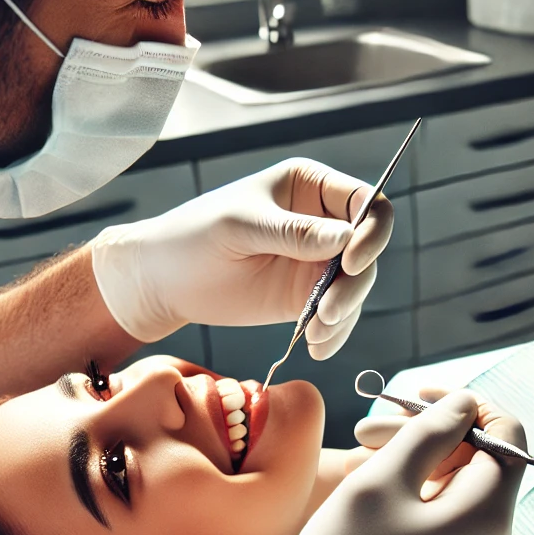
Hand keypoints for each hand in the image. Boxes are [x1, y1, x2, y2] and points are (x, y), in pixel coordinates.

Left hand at [89, 159, 394, 357]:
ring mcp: (316, 261)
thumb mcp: (240, 227)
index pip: (366, 202)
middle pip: (368, 249)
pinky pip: (338, 315)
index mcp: (309, 187)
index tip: (350, 262)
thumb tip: (348, 238)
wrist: (163, 282)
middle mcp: (321, 222)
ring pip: (358, 286)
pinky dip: (334, 333)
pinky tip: (315, 346)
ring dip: (345, 313)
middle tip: (326, 311)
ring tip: (314, 333)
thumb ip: (294, 232)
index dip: (370, 232)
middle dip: (355, 284)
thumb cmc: (192, 237)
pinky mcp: (306, 296)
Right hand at [229, 392, 526, 534]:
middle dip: (431, 440)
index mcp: (489, 517)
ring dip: (420, 474)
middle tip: (369, 435)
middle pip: (482, 468)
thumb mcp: (379, 487)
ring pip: (462, 501)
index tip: (418, 398)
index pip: (507, 435)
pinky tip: (374, 515)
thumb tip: (464, 405)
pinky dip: (421, 512)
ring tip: (363, 470)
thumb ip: (428, 435)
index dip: (467, 406)